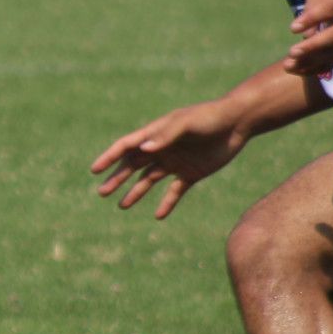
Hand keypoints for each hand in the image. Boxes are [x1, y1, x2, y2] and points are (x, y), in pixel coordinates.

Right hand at [89, 100, 247, 218]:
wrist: (237, 122)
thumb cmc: (209, 117)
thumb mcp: (186, 123)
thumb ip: (165, 136)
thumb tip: (142, 150)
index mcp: (154, 135)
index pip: (125, 147)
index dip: (109, 158)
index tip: (95, 170)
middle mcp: (161, 149)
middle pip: (132, 166)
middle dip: (116, 179)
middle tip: (102, 192)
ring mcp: (175, 162)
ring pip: (149, 180)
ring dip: (135, 192)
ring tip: (122, 206)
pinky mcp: (191, 173)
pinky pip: (175, 191)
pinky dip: (167, 203)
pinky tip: (158, 216)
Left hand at [285, 0, 332, 75]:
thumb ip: (313, 7)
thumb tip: (306, 33)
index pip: (331, 9)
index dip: (312, 19)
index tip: (293, 29)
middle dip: (313, 46)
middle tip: (292, 52)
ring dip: (311, 62)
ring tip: (289, 65)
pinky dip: (317, 68)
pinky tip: (298, 71)